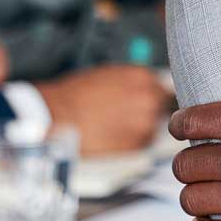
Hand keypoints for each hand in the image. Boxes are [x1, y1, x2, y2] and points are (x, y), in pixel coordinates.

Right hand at [33, 65, 170, 153]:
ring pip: (152, 128)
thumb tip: (146, 87)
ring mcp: (145, 124)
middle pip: (161, 109)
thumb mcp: (108, 74)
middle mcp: (149, 99)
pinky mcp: (136, 146)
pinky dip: (130, 143)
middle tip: (125, 115)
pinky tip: (110, 137)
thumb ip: (133, 81)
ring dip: (139, 128)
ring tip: (113, 126)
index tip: (147, 102)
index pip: (164, 88)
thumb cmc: (74, 95)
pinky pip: (140, 145)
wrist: (56, 118)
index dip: (154, 96)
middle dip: (148, 112)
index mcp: (143, 77)